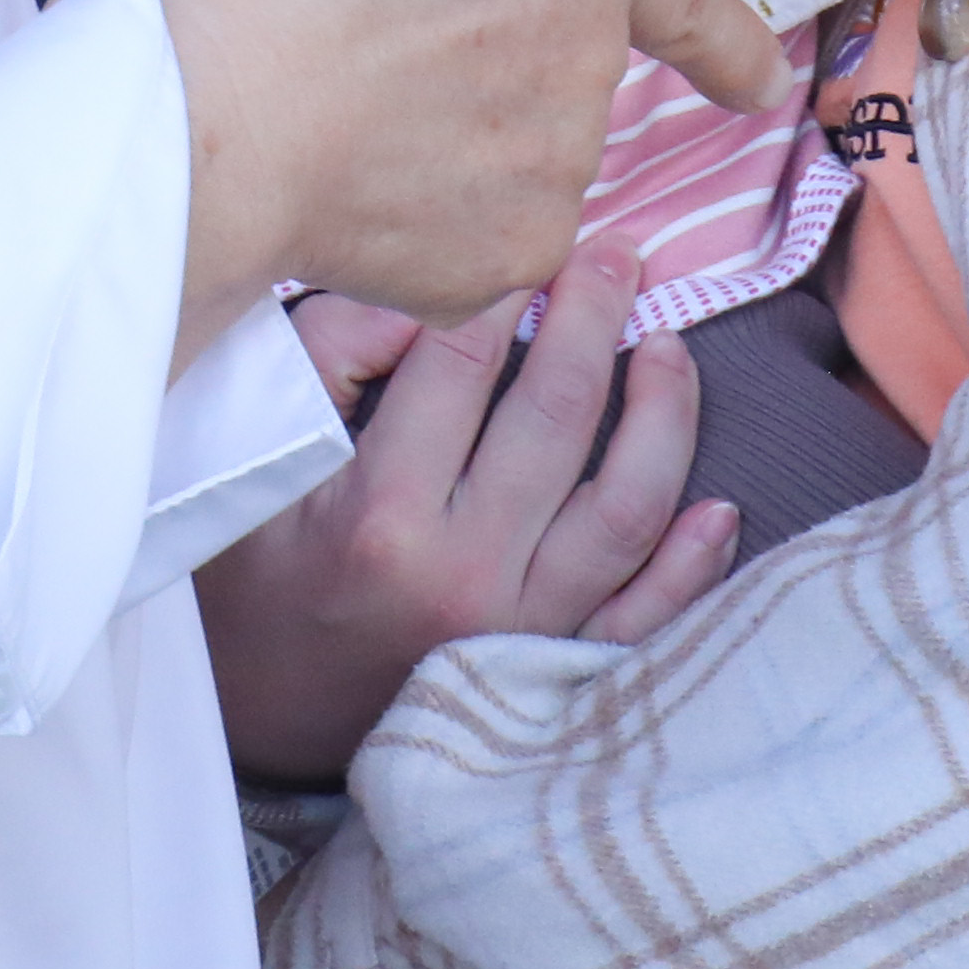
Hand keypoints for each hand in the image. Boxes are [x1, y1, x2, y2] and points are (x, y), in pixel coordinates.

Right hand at [125, 0, 785, 348]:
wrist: (191, 119)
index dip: (720, 36)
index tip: (752, 78)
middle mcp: (593, 51)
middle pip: (567, 60)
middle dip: (495, 54)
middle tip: (376, 39)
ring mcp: (555, 162)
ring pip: (527, 149)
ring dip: (467, 134)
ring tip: (350, 102)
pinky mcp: (507, 255)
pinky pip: (488, 234)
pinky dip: (436, 217)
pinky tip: (356, 179)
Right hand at [196, 244, 737, 787]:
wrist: (256, 724)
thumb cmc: (250, 577)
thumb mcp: (249, 462)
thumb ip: (323, 359)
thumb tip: (421, 302)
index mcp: (378, 514)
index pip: (460, 368)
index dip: (499, 291)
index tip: (522, 244)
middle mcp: (461, 572)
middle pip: (558, 418)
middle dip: (594, 316)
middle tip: (616, 255)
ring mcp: (517, 629)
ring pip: (626, 509)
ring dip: (663, 415)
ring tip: (666, 344)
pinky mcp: (548, 674)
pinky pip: (643, 616)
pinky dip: (692, 562)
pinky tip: (718, 503)